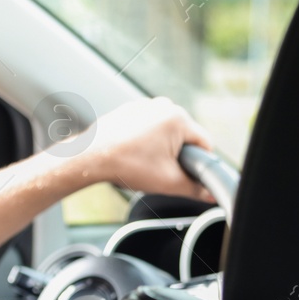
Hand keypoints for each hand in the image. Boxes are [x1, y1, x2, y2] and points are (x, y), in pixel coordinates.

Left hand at [72, 97, 216, 200]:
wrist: (89, 158)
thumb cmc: (125, 164)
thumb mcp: (168, 183)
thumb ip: (195, 189)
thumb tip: (209, 194)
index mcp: (178, 118)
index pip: (204, 144)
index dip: (198, 164)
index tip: (185, 175)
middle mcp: (164, 106)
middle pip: (184, 139)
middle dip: (175, 156)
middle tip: (158, 170)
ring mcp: (145, 106)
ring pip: (165, 135)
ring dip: (159, 151)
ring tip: (142, 162)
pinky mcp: (130, 111)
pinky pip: (147, 130)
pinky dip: (143, 143)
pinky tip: (131, 154)